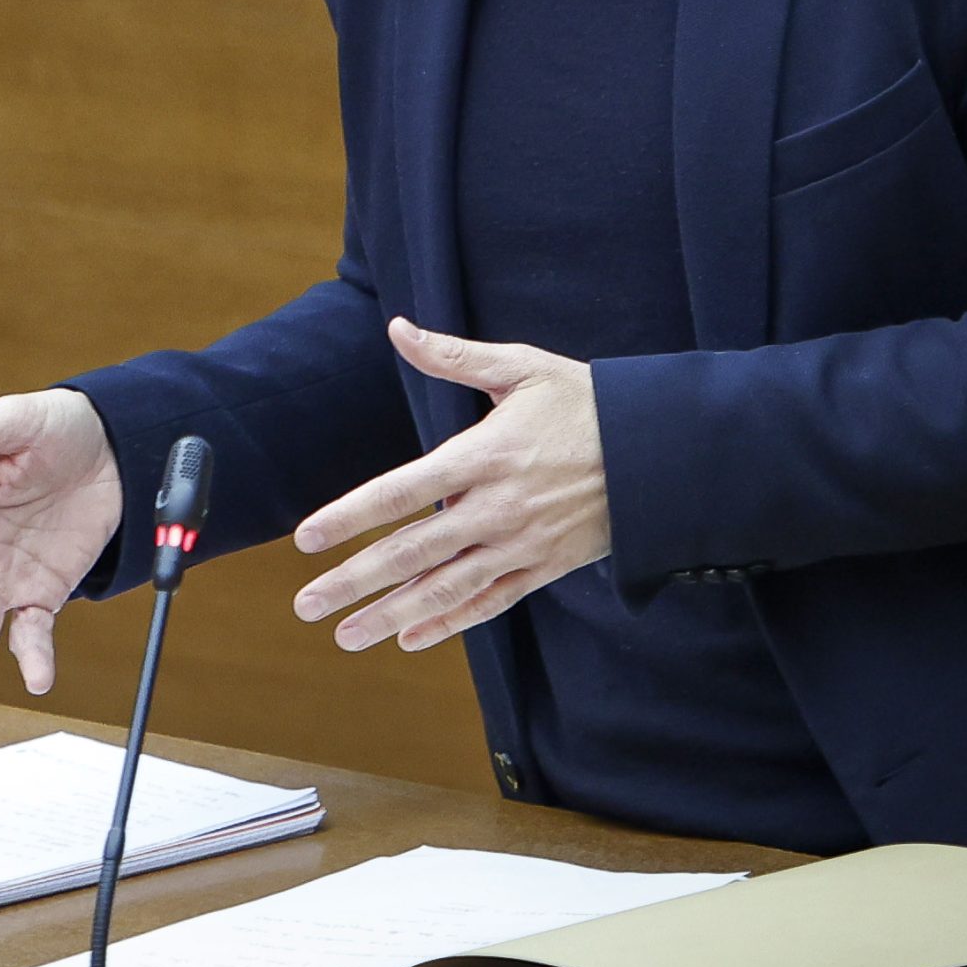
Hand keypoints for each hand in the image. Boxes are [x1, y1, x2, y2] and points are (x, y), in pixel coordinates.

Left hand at [291, 319, 610, 654]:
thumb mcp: (521, 368)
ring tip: (344, 635)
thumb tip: (399, 328)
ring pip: (444, 588)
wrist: (661, 450)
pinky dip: (449, 623)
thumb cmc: (585, 401)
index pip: (399, 492)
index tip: (305, 539)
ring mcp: (521, 544)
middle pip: (411, 552)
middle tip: (305, 604)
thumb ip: (453, 355)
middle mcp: (496, 508)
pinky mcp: (544, 566)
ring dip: (390, 615)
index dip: (349, 517)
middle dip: (353, 581)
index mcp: (483, 456)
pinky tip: (410, 638)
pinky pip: (489, 602)